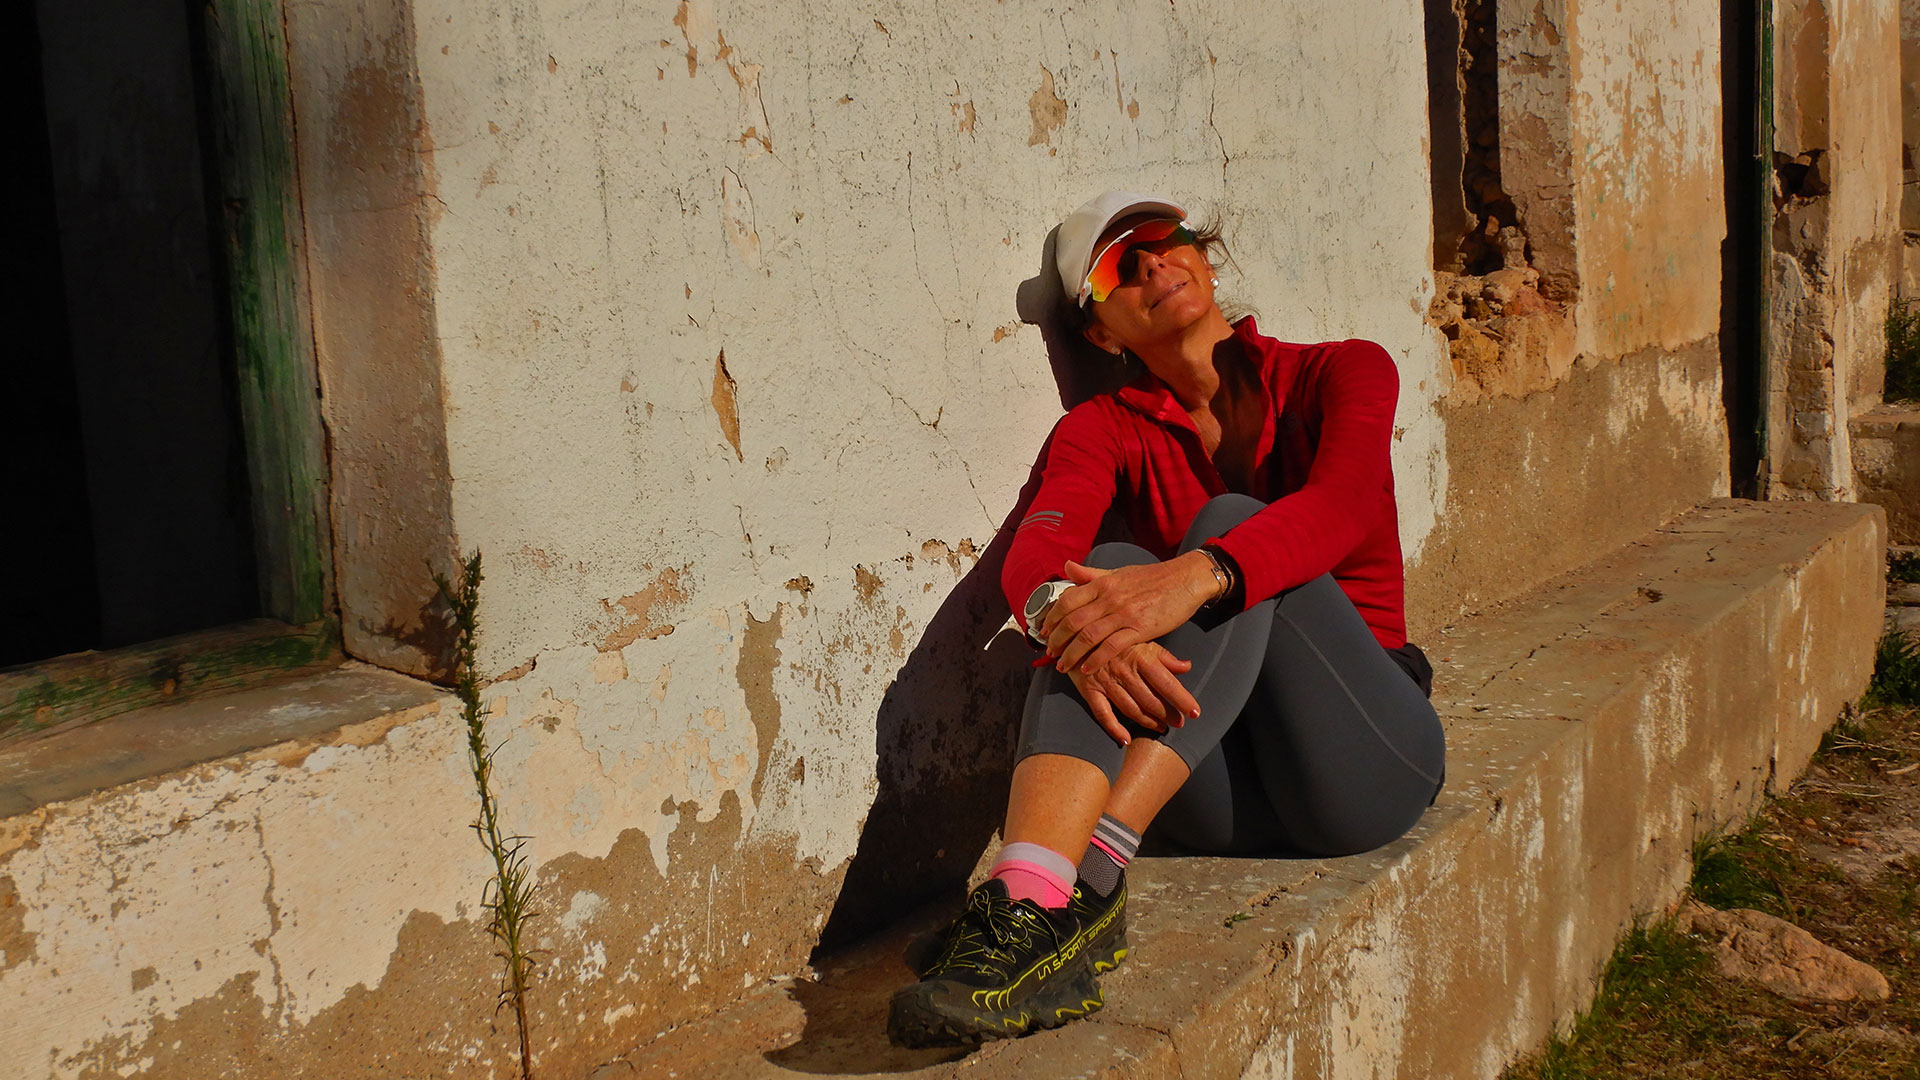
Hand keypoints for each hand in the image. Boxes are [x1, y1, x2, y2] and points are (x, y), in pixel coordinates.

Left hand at [1042, 551, 1220, 674]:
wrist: (1185, 579)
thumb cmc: (1153, 577)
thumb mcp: (1119, 572)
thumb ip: (1091, 574)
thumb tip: (1067, 567)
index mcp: (1102, 583)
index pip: (1067, 601)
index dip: (1051, 618)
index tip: (1044, 631)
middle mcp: (1109, 598)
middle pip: (1072, 621)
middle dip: (1056, 640)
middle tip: (1049, 653)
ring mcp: (1124, 614)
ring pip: (1088, 636)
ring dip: (1071, 654)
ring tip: (1063, 665)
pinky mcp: (1140, 628)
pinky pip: (1111, 647)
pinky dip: (1096, 660)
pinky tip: (1087, 669)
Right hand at [1065, 641, 1199, 744]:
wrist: (1077, 628)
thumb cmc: (1113, 634)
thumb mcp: (1141, 638)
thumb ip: (1164, 655)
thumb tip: (1187, 666)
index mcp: (1141, 656)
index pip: (1167, 683)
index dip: (1182, 699)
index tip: (1195, 712)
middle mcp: (1125, 671)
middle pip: (1151, 700)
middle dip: (1168, 714)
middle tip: (1180, 723)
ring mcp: (1106, 682)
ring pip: (1131, 708)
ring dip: (1148, 721)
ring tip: (1160, 728)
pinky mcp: (1089, 689)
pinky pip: (1102, 713)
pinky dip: (1114, 728)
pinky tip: (1125, 739)